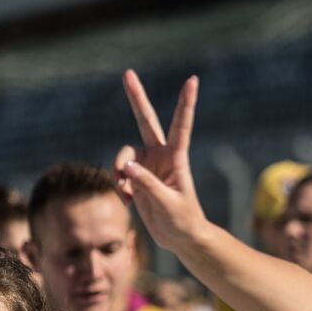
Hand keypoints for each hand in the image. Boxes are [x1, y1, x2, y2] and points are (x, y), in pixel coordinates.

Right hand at [114, 71, 208, 251]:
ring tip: (127, 194)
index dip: (185, 103)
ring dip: (119, 172)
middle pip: (145, 121)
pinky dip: (119, 186)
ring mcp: (147, 165)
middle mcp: (160, 156)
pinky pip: (119, 174)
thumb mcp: (168, 204)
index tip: (192, 80)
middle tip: (128, 73)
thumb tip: (128, 167)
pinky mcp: (136, 177)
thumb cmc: (183, 221)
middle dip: (136, 98)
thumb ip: (148, 185)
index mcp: (177, 158)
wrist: (180, 237)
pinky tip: (129, 201)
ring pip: (123, 155)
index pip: (181, 125)